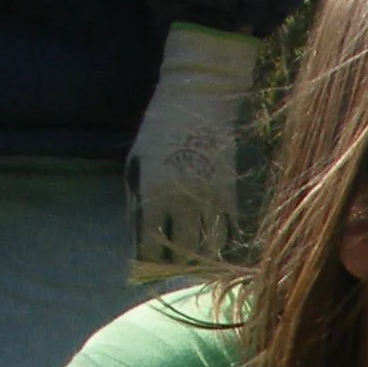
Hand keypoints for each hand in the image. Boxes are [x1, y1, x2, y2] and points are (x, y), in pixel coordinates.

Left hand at [126, 24, 261, 270]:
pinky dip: (222, 243)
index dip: (149, 265)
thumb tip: (139, 242)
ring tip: (195, 263)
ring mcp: (208, 198)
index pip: (148, 248)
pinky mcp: (231, 193)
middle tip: (174, 271)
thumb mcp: (136, 161)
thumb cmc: (162, 127)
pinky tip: (217, 246)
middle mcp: (179, 200)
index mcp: (150, 192)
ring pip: (205, 249)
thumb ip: (135, 202)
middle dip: (175, 267)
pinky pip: (228, 232)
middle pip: (178, 254)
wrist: (202, 95)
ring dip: (200, 259)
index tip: (151, 271)